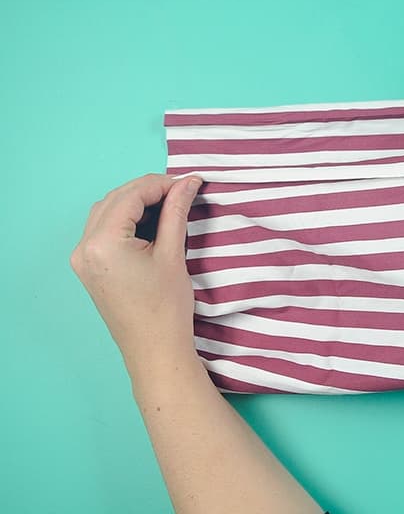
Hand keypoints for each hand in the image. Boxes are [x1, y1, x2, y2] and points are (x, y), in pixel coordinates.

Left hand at [70, 174, 202, 370]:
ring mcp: (82, 258)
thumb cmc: (166, 307)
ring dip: (136, 203)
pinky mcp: (89, 267)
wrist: (155, 350)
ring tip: (170, 205)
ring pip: (107, 212)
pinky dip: (127, 220)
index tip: (190, 183)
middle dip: (148, 190)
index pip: (131, 195)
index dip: (161, 184)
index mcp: (102, 242)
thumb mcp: (173, 254)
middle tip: (183, 191)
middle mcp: (84, 247)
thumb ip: (176, 212)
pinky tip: (151, 222)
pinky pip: (104, 230)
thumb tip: (188, 182)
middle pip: (115, 200)